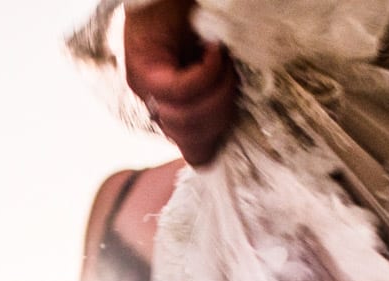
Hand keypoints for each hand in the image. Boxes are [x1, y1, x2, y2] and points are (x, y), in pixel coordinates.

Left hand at [124, 0, 238, 165]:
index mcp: (179, 112)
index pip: (197, 153)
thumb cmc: (202, 20)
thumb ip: (227, 92)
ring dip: (217, 92)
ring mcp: (146, 92)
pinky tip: (213, 50)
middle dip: (224, 112)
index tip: (239, 112)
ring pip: (186, 121)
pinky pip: (178, 91)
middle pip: (194, 141)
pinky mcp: (141, 72)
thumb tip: (247, 115)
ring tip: (223, 61)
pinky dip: (204, 73)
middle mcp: (158, 107)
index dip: (220, 143)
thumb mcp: (224, 66)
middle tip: (234, 75)